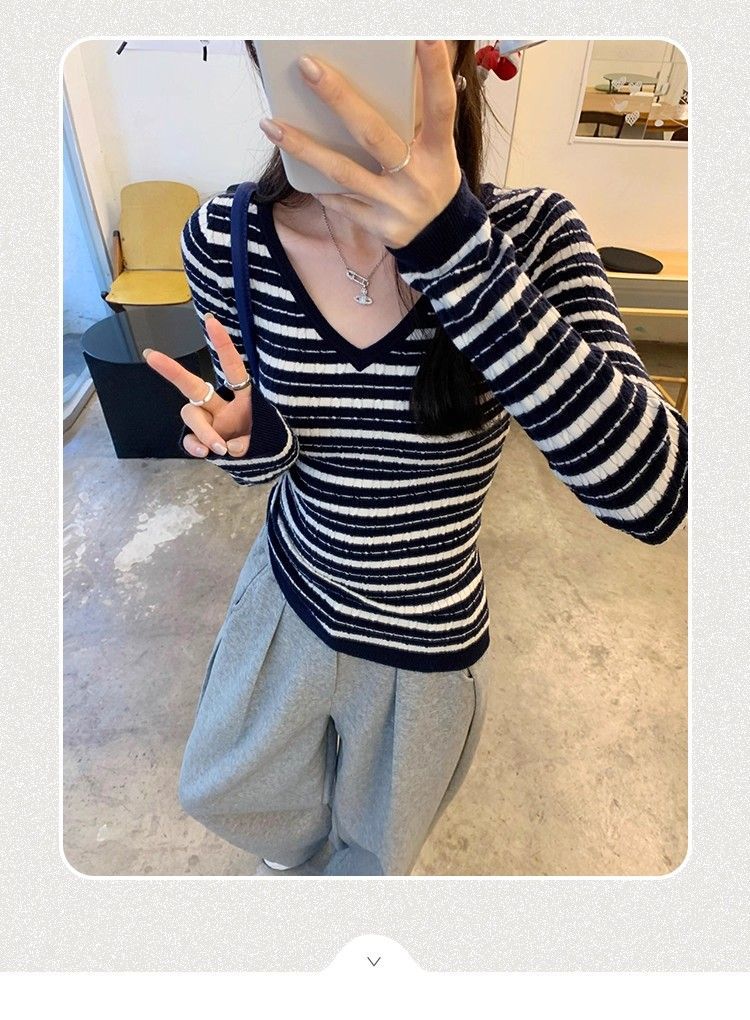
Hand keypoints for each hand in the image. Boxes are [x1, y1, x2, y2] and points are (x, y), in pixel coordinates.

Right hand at [143, 314, 252, 457]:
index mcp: (243, 398)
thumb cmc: (267, 441)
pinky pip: (190, 439)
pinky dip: (196, 446)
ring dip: (204, 431)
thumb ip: (248, 442)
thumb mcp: (266, 439)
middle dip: (171, 370)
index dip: (222, 345)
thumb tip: (228, 447)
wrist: (265, 463)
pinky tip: (206, 453)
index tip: (210, 320)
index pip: (232, 369)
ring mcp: (209, 422)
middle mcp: (221, 406)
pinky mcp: (201, 440)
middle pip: (193, 386)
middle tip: (150, 355)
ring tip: (219, 448)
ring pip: (192, 416)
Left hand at [258, 39, 462, 248]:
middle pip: (373, 134)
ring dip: (304, 148)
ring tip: (271, 125)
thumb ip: (415, 120)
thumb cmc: (432, 178)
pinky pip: (341, 202)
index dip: (435, 72)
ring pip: (343, 172)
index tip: (426, 37)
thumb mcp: (436, 151)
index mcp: (439, 151)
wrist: (441, 238)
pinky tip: (297, 168)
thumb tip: (386, 76)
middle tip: (307, 67)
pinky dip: (320, 185)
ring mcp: (396, 205)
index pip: (440, 107)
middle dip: (338, 99)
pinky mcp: (380, 227)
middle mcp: (417, 178)